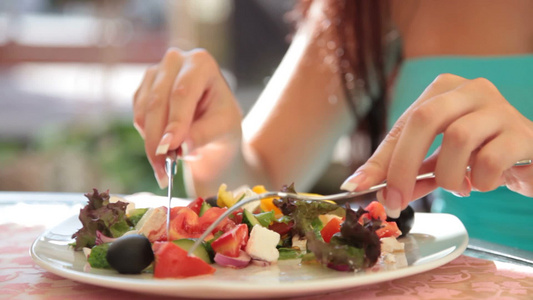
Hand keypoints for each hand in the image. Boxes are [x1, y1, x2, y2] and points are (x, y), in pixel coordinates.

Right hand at [133, 48, 242, 187]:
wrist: (213, 124)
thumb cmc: (223, 121)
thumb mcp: (224, 128)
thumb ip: (203, 135)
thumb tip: (180, 147)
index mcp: (201, 63)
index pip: (183, 92)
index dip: (175, 120)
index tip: (171, 147)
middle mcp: (175, 61)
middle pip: (158, 101)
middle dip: (159, 139)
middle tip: (163, 169)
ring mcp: (155, 73)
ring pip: (143, 112)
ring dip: (152, 144)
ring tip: (165, 169)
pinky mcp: (142, 90)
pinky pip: (138, 119)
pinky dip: (148, 139)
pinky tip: (163, 153)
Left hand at [341, 74, 532, 216]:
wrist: (531, 160)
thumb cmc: (479, 157)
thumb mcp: (437, 163)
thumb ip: (407, 173)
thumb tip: (368, 188)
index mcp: (443, 91)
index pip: (403, 124)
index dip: (379, 158)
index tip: (356, 186)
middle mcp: (470, 90)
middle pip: (425, 118)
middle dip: (403, 165)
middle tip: (394, 200)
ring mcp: (499, 107)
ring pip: (458, 138)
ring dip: (448, 176)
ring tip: (458, 187)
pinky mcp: (523, 132)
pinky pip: (490, 159)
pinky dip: (479, 181)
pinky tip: (483, 183)